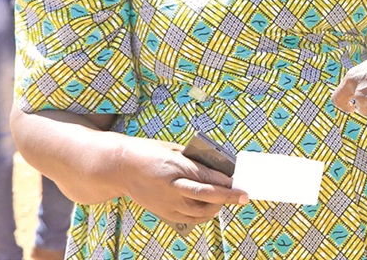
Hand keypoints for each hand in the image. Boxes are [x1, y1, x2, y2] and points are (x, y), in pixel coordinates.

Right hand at [116, 137, 246, 225]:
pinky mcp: (164, 213)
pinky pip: (189, 218)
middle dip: (228, 197)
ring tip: (228, 199)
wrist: (123, 168)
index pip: (207, 178)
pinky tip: (211, 207)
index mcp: (176, 167)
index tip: (240, 182)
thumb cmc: (151, 153)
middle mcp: (172, 188)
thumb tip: (217, 168)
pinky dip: (203, 214)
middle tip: (244, 196)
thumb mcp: (175, 149)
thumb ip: (194, 160)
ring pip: (199, 211)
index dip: (226, 182)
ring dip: (217, 207)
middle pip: (206, 196)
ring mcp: (167, 203)